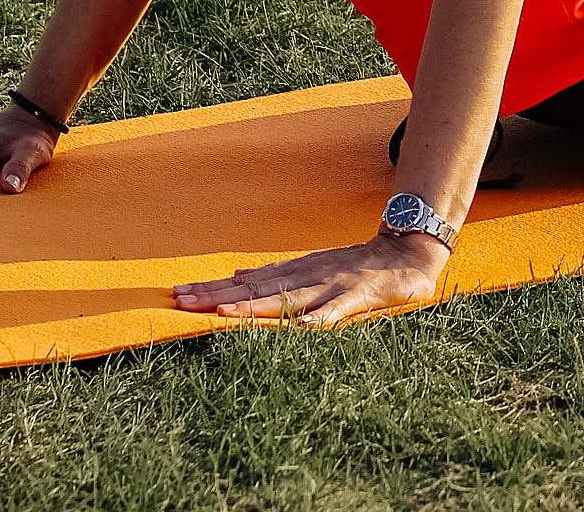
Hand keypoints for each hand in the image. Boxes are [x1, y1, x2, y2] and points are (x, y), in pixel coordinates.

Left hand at [171, 232, 448, 323]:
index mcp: (293, 271)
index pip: (245, 281)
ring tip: (223, 314)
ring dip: (254, 306)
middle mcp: (305, 276)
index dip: (212, 287)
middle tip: (181, 301)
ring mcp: (329, 286)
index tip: (179, 293)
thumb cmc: (353, 266)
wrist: (403, 254)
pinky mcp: (355, 298)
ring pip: (286, 298)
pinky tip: (300, 330)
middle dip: (217, 295)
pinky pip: (334, 312)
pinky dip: (318, 320)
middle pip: (255, 287)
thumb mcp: (309, 265)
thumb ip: (276, 273)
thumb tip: (238, 273)